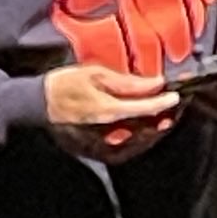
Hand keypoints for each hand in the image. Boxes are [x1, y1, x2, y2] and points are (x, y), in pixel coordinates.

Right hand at [45, 64, 180, 163]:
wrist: (40, 102)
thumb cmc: (66, 84)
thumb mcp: (97, 74)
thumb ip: (128, 82)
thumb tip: (155, 83)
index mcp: (110, 110)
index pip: (146, 108)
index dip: (164, 102)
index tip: (176, 95)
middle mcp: (110, 129)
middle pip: (146, 128)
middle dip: (163, 118)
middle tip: (174, 107)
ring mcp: (105, 138)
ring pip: (138, 138)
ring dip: (153, 128)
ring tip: (164, 116)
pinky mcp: (99, 143)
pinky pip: (126, 142)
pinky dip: (139, 134)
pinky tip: (144, 125)